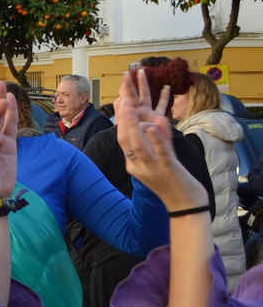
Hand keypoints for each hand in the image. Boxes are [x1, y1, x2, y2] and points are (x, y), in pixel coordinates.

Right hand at [116, 69, 207, 208]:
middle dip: (124, 119)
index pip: (122, 140)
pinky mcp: (167, 170)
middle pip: (125, 140)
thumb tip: (156, 121)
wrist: (185, 206)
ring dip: (133, 125)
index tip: (122, 104)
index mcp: (133, 166)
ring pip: (137, 145)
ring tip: (131, 108)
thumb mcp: (160, 161)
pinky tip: (154, 126)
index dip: (121, 121)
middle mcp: (138, 167)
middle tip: (123, 100)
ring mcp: (152, 169)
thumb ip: (159, 142)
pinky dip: (156, 139)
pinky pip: (159, 153)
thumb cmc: (173, 184)